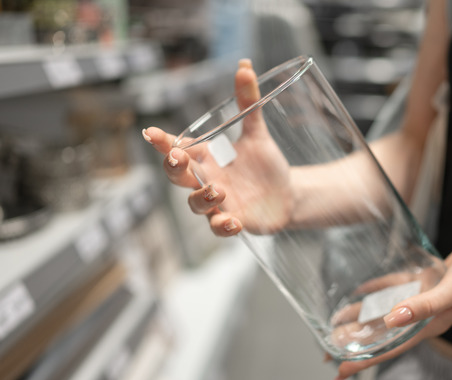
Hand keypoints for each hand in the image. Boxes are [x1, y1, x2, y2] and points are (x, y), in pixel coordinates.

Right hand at [144, 59, 292, 234]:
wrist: (288, 195)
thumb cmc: (265, 166)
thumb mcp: (257, 133)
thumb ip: (249, 103)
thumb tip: (245, 65)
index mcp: (206, 158)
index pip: (178, 148)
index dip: (162, 142)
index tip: (151, 133)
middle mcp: (206, 181)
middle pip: (177, 177)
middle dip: (173, 168)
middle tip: (178, 158)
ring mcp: (217, 204)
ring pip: (195, 205)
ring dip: (202, 198)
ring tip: (218, 191)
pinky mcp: (232, 221)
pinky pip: (218, 228)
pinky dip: (223, 226)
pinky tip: (233, 221)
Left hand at [333, 233, 451, 379]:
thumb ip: (424, 306)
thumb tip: (392, 320)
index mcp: (429, 325)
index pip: (389, 348)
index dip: (364, 360)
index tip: (340, 371)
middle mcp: (422, 316)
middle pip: (382, 335)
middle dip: (356, 344)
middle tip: (327, 352)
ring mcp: (423, 299)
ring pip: (384, 313)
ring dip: (362, 319)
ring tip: (336, 325)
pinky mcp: (424, 281)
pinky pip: (394, 289)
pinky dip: (377, 291)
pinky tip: (361, 291)